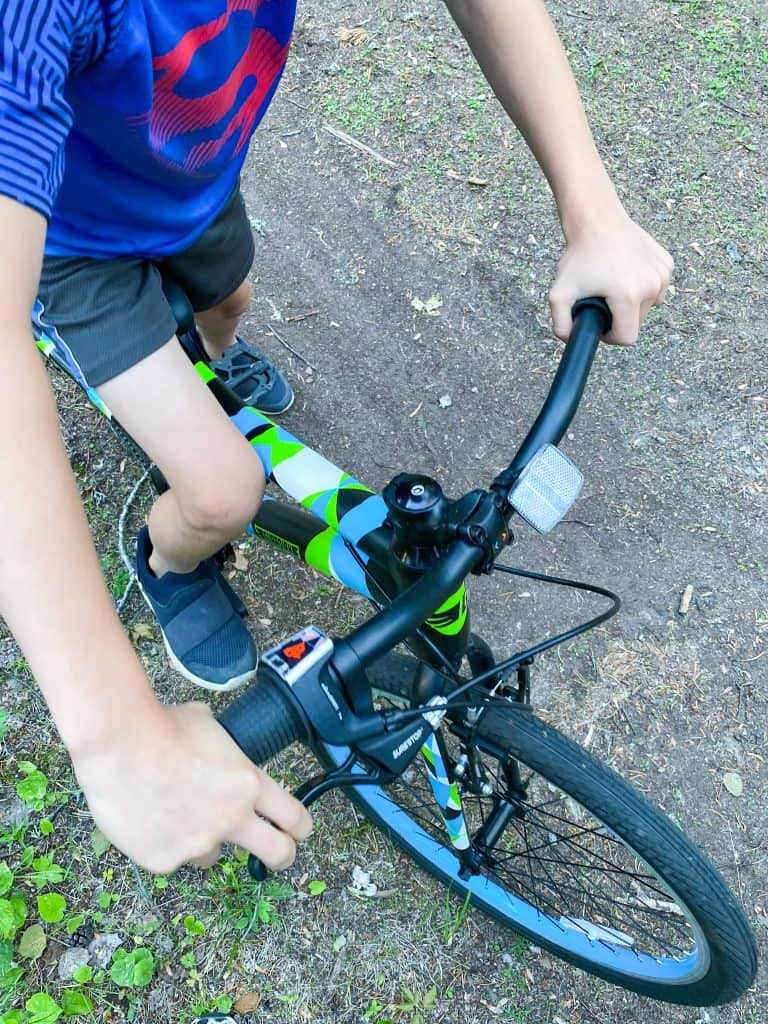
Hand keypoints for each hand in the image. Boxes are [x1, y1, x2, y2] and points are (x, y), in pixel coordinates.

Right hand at [72, 702, 311, 874]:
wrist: (118, 743)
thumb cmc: (162, 726)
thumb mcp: (210, 727)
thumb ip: (225, 749)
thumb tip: (223, 749)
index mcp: (249, 783)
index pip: (294, 816)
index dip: (300, 827)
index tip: (298, 831)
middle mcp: (232, 818)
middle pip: (279, 853)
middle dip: (282, 856)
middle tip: (276, 854)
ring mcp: (199, 843)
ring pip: (213, 855)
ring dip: (204, 840)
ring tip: (176, 811)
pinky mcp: (166, 860)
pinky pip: (173, 857)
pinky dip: (164, 843)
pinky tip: (148, 816)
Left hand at [549, 209, 673, 345]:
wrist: (597, 221)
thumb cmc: (578, 257)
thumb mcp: (559, 293)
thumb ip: (560, 324)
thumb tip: (571, 342)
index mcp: (628, 295)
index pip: (627, 338)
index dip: (609, 337)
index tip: (599, 323)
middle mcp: (652, 285)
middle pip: (636, 323)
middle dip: (618, 318)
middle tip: (601, 299)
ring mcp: (663, 274)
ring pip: (648, 307)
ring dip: (631, 303)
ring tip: (613, 283)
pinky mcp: (667, 264)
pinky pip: (656, 289)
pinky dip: (642, 287)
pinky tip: (626, 271)